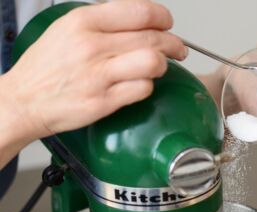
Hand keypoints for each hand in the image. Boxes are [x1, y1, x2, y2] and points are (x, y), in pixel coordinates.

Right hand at [4, 0, 185, 141]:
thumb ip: (102, 23)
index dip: (162, 17)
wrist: (25, 100)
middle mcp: (92, 46)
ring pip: (152, 62)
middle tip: (178, 49)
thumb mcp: (67, 29)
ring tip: (161, 67)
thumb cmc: (46, 67)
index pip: (140, 11)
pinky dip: (148, 86)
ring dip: (163, 65)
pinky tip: (142, 85)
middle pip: (152, 38)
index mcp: (83, 21)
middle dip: (174, 43)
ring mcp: (99, 76)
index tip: (167, 23)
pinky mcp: (104, 102)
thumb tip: (138, 21)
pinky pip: (142, 89)